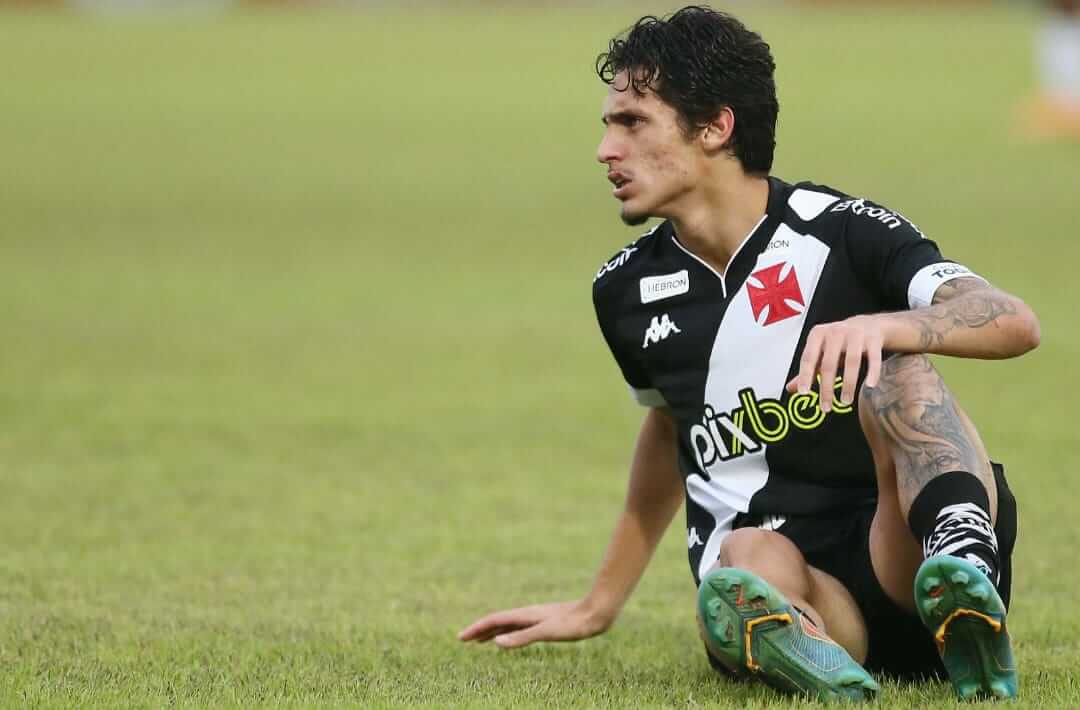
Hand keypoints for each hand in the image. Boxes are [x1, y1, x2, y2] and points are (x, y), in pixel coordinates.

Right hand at [457, 600, 609, 648]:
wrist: (595, 613)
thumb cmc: (573, 624)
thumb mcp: (546, 633)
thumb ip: (522, 637)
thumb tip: (496, 641)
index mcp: (525, 615)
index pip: (494, 621)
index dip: (477, 629)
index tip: (461, 637)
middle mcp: (528, 614)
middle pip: (498, 621)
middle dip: (479, 630)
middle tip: (463, 639)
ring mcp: (536, 617)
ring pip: (508, 624)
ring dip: (492, 631)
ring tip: (480, 640)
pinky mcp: (545, 622)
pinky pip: (519, 627)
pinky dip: (508, 632)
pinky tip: (511, 637)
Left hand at [785, 315, 889, 411]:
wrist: (868, 325)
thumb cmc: (841, 340)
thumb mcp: (822, 350)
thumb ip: (809, 369)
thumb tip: (791, 388)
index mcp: (818, 335)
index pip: (808, 358)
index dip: (805, 376)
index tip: (803, 392)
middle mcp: (835, 332)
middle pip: (829, 363)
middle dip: (826, 387)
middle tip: (826, 406)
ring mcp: (856, 334)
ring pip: (851, 361)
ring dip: (848, 384)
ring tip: (845, 401)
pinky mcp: (873, 339)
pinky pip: (874, 358)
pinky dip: (872, 372)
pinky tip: (870, 385)